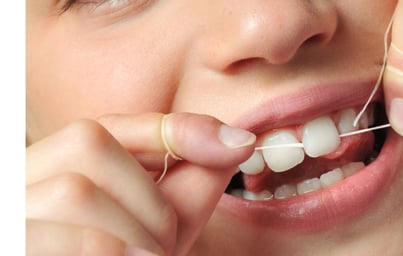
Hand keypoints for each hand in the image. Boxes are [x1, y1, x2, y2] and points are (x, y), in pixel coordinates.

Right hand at [26, 113, 255, 254]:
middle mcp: (22, 179)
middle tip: (164, 245)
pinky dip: (114, 251)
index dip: (178, 128)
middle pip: (89, 142)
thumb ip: (188, 184)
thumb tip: (237, 139)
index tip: (240, 143)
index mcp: (55, 168)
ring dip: (137, 233)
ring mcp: (13, 213)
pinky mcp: (14, 244)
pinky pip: (78, 237)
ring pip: (78, 190)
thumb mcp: (156, 227)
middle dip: (152, 198)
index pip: (109, 124)